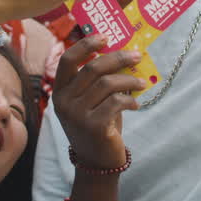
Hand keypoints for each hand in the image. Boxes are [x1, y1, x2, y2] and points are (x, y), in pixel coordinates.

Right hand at [52, 35, 143, 169]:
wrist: (96, 163)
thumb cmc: (97, 126)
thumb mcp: (90, 102)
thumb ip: (98, 81)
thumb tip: (122, 55)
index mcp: (60, 92)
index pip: (67, 60)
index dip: (86, 45)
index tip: (106, 37)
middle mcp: (64, 102)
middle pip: (93, 68)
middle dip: (118, 58)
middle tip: (137, 55)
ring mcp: (76, 115)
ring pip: (108, 84)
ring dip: (129, 80)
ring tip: (141, 83)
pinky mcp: (93, 126)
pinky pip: (116, 102)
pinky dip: (130, 100)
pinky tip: (136, 104)